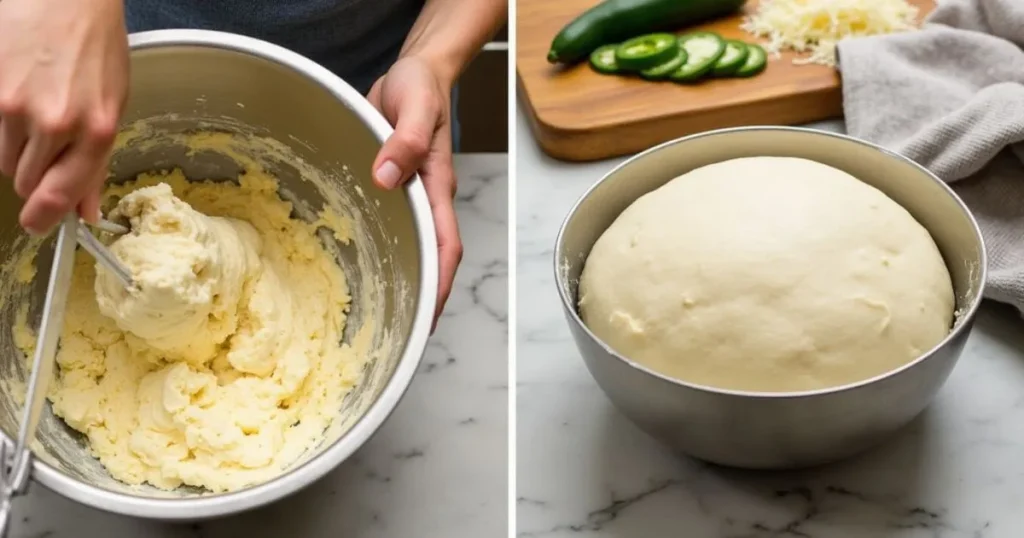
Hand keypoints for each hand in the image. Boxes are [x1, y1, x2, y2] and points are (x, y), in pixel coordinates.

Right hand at [0, 0, 128, 234]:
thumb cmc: (95, 47)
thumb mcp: (113, 105)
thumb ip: (96, 162)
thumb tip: (86, 210)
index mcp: (97, 130)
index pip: (62, 194)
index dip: (46, 216)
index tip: (39, 225)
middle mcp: (56, 124)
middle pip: (27, 182)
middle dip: (36, 177)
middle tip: (47, 150)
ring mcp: (17, 108)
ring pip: (5, 161)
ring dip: (18, 152)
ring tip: (37, 116)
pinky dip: (4, 129)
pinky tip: (20, 100)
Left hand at [368, 56, 462, 331]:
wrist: (416, 73)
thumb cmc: (420, 87)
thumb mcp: (413, 106)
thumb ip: (403, 141)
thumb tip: (385, 180)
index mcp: (437, 187)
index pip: (446, 246)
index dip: (440, 283)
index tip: (429, 315)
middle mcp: (428, 201)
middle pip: (433, 259)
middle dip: (425, 298)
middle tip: (405, 335)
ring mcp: (412, 198)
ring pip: (413, 247)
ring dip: (406, 281)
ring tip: (386, 317)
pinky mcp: (394, 191)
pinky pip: (391, 228)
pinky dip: (383, 252)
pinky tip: (364, 267)